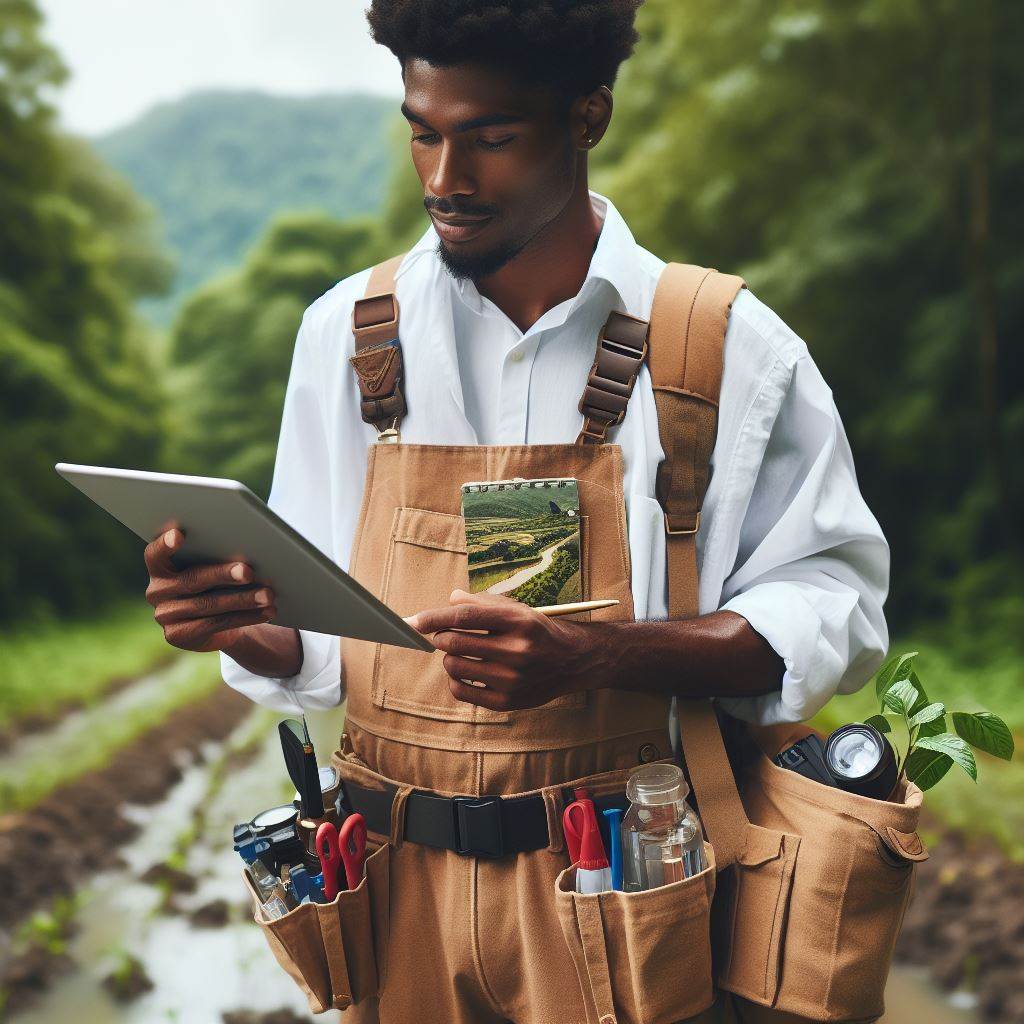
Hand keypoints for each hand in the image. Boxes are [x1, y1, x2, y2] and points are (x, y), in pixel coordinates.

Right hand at [144, 528, 276, 652]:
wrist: (215, 624)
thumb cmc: (215, 584)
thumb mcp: (210, 568)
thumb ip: (216, 557)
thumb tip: (251, 549)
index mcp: (160, 568)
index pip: (155, 554)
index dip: (164, 545)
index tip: (178, 534)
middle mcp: (156, 591)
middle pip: (192, 580)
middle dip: (224, 575)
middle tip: (249, 571)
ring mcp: (165, 616)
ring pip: (208, 605)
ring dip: (243, 599)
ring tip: (268, 595)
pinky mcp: (178, 636)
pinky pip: (216, 624)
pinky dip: (246, 617)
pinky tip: (266, 611)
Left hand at [405, 589, 604, 710]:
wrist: (573, 661)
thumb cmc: (537, 630)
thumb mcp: (516, 608)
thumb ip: (481, 602)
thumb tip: (450, 600)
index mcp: (518, 620)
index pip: (465, 616)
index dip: (435, 616)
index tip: (414, 620)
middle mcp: (517, 650)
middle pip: (454, 642)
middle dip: (441, 637)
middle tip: (445, 635)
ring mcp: (512, 678)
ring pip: (454, 666)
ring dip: (449, 658)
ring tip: (460, 653)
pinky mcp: (507, 701)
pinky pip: (461, 691)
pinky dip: (455, 680)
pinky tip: (466, 672)